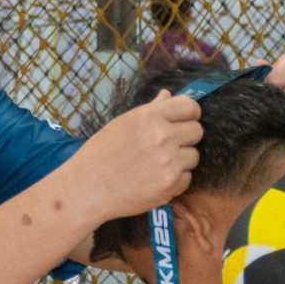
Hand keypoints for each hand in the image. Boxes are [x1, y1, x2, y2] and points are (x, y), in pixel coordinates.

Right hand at [67, 91, 201, 216]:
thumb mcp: (123, 123)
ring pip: (194, 156)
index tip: (183, 121)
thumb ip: (151, 110)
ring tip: (157, 164)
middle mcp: (162, 137)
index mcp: (149, 117)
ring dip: (181, 160)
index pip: (190, 107)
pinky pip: (187, 178)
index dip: (189, 114)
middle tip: (167, 146)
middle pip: (197, 131)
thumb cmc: (100, 153)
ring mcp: (168, 163)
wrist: (87, 188)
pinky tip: (154, 179)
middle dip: (185, 137)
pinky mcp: (170, 185)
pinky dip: (175, 180)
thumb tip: (168, 95)